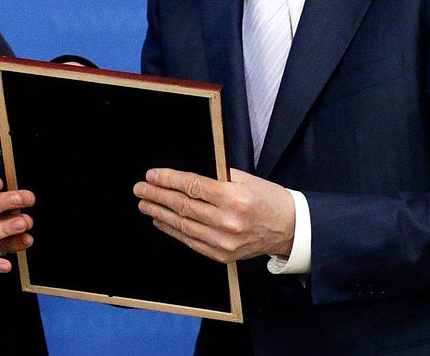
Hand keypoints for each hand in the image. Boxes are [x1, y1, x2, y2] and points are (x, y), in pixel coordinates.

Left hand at [134, 168, 294, 262]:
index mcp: (234, 198)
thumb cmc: (268, 199)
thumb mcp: (246, 179)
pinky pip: (191, 241)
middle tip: (140, 189)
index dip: (168, 180)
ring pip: (183, 225)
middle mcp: (228, 222)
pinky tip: (161, 221)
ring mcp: (224, 242)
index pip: (192, 186)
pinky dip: (173, 231)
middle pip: (183, 206)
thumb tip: (184, 176)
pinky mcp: (222, 255)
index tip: (151, 175)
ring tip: (145, 204)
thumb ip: (217, 176)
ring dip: (160, 214)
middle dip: (157, 196)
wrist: (290, 228)